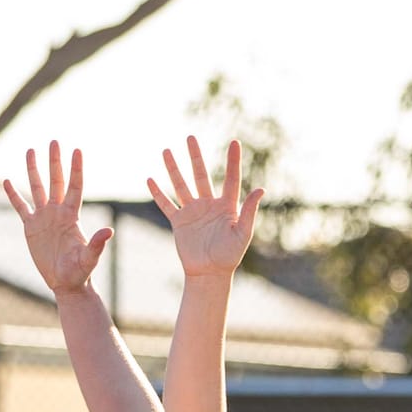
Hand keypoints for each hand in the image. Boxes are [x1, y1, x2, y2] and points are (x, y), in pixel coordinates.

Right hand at [4, 143, 112, 296]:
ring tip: (30, 150)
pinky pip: (20, 207)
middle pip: (56, 180)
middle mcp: (58, 212)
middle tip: (54, 141)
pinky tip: (7, 181)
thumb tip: (108, 231)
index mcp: (72, 216)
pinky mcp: (31, 227)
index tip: (77, 150)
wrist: (66, 283)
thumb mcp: (89, 258)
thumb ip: (97, 244)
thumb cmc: (80, 272)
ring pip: (37, 188)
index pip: (75, 186)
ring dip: (33, 170)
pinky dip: (13, 195)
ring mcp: (43, 218)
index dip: (76, 169)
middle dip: (55, 161)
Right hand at [148, 135, 261, 278]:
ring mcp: (192, 212)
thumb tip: (261, 189)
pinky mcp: (179, 222)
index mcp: (227, 206)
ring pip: (181, 185)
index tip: (234, 142)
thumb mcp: (243, 233)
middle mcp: (209, 205)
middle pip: (200, 175)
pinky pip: (167, 204)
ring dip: (173, 169)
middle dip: (195, 156)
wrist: (210, 273)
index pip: (230, 178)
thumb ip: (250, 211)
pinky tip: (151, 179)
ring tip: (166, 151)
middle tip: (190, 138)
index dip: (232, 160)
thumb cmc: (230, 256)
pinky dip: (158, 193)